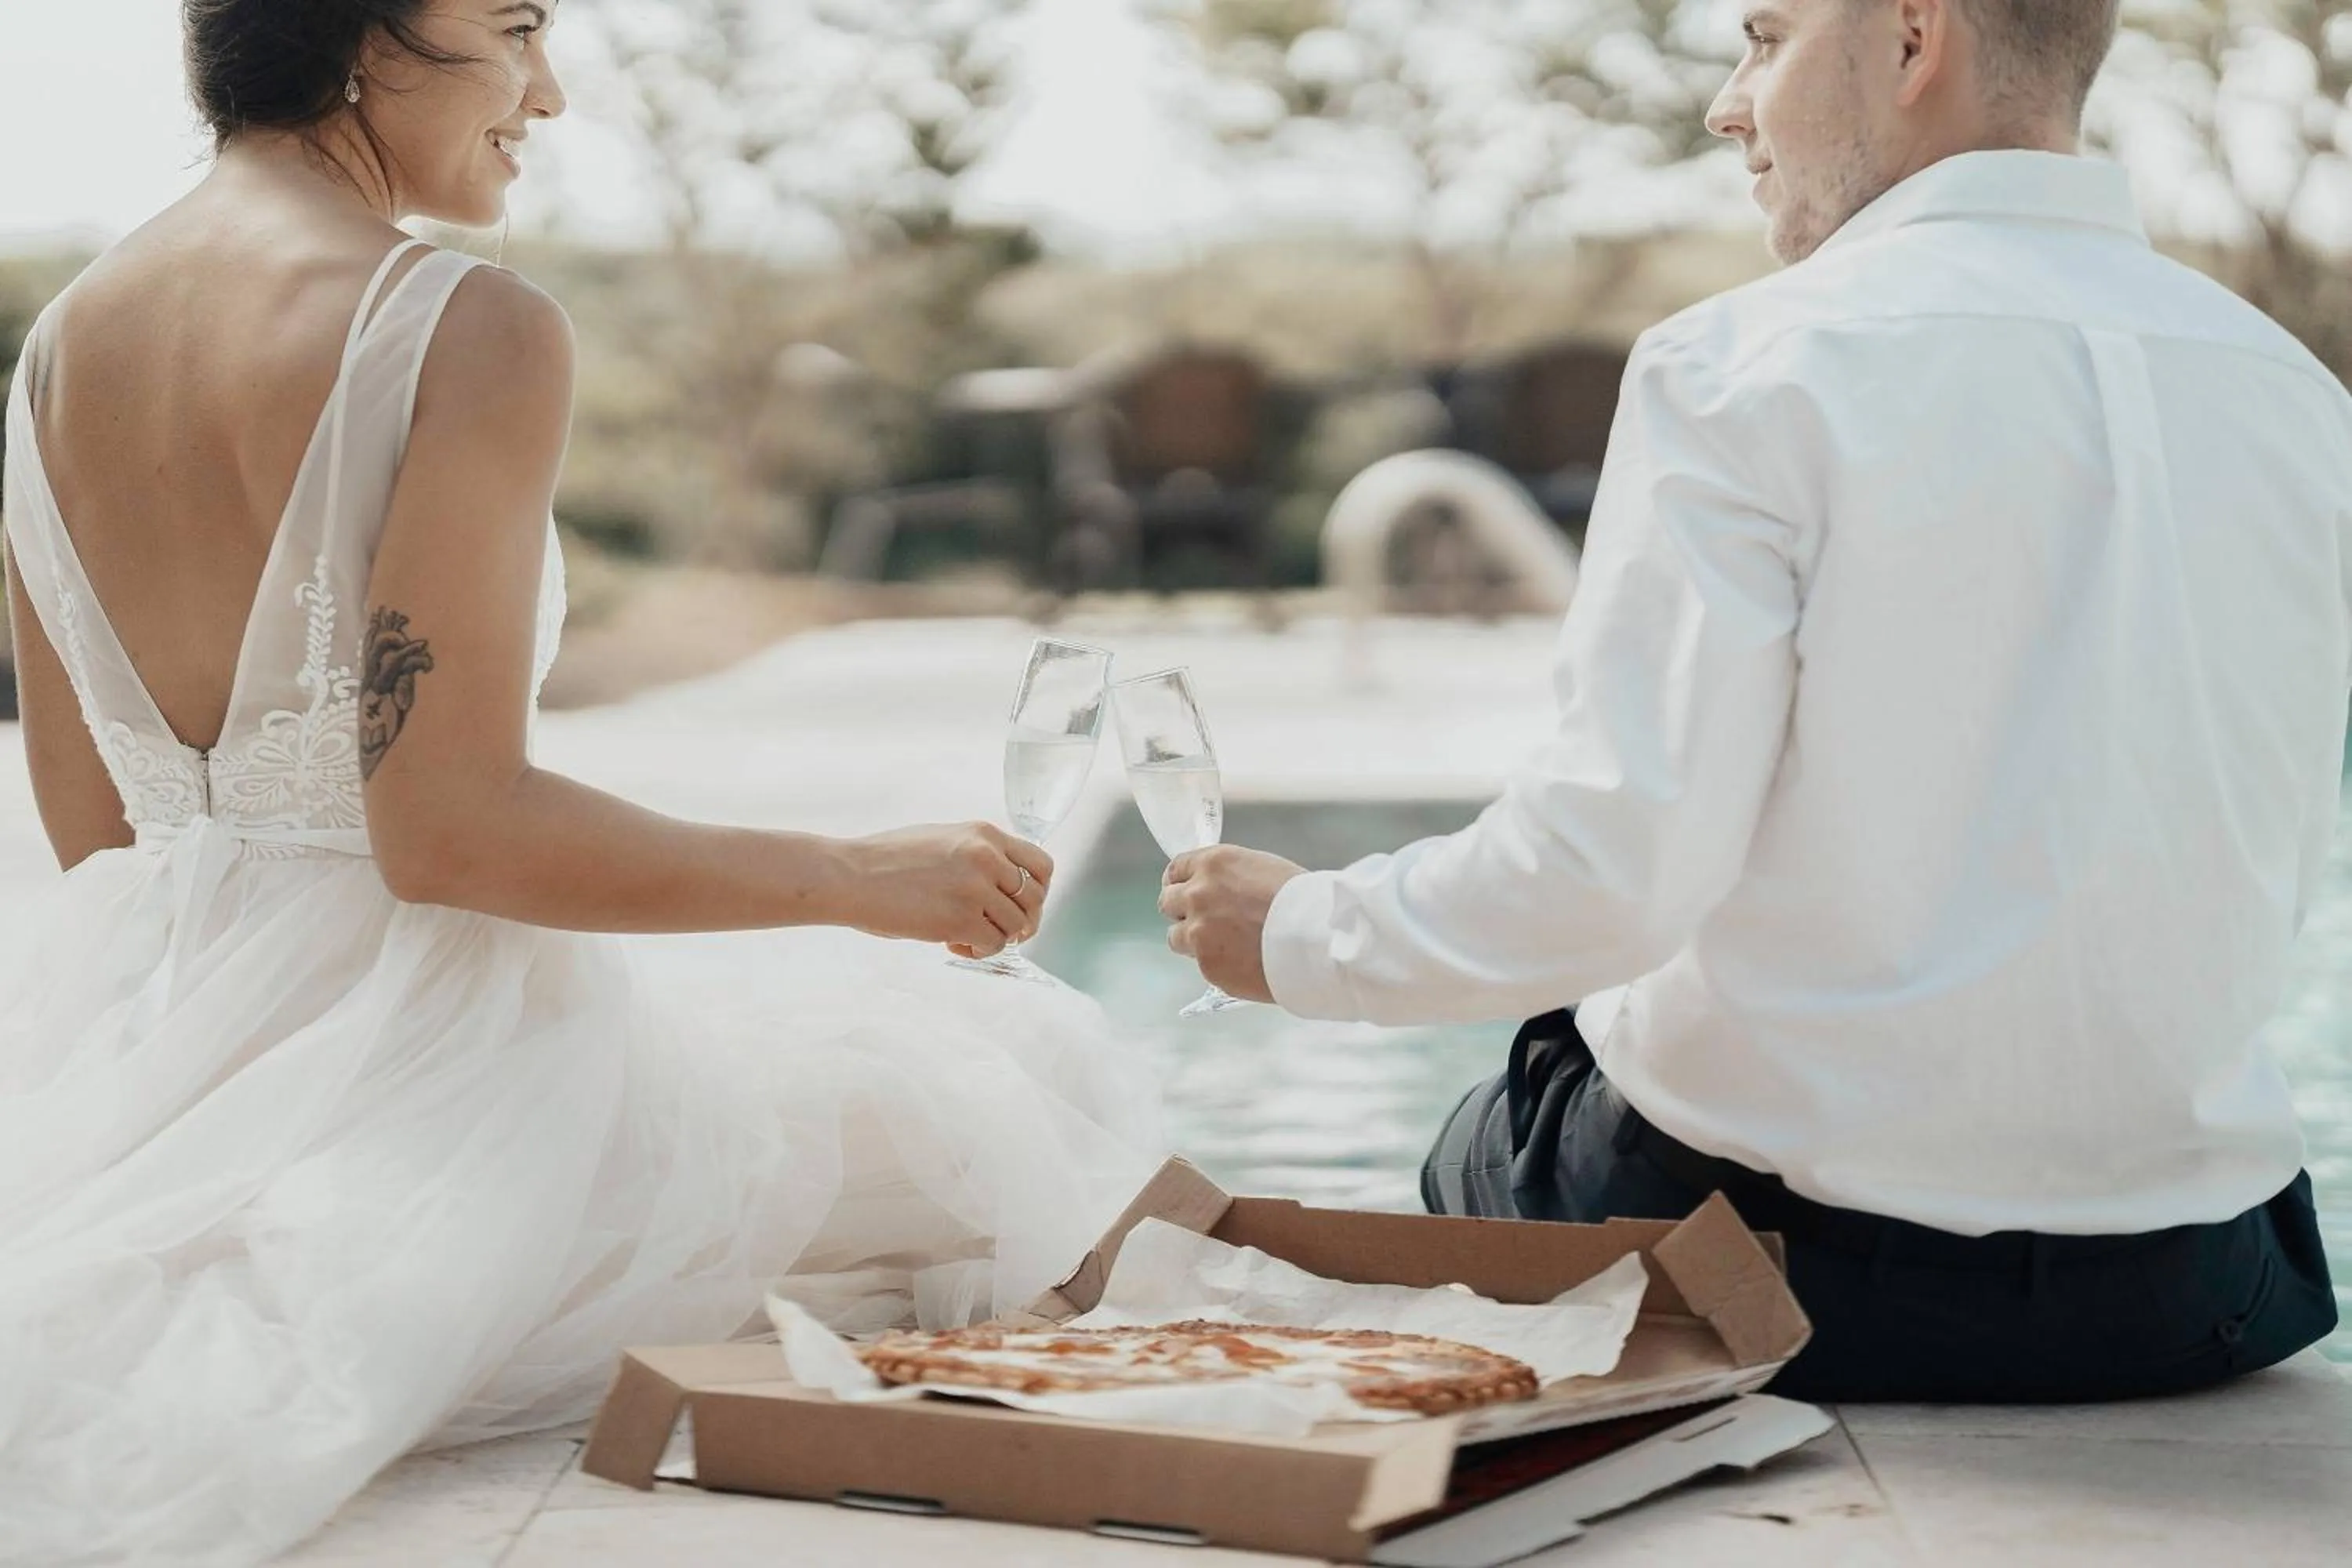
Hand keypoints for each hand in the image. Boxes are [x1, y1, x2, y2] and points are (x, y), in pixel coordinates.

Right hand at [837, 823, 1050, 957]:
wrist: (850, 876)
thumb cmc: (886, 861)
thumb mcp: (942, 840)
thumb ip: (977, 855)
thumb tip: (1006, 885)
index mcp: (984, 834)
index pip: (1041, 865)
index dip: (1037, 891)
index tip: (1021, 904)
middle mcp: (987, 857)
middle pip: (1035, 899)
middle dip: (1022, 920)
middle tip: (998, 929)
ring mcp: (976, 888)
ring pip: (1016, 925)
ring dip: (995, 936)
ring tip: (964, 934)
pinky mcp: (961, 919)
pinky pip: (993, 944)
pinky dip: (978, 950)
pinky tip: (953, 942)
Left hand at [1159, 845, 1305, 1004]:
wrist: (1314, 938)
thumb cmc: (1300, 899)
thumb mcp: (1261, 869)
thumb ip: (1229, 878)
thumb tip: (1220, 890)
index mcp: (1212, 864)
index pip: (1175, 870)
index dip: (1180, 882)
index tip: (1184, 891)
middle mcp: (1197, 895)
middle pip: (1167, 902)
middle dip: (1182, 911)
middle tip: (1203, 920)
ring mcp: (1198, 932)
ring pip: (1176, 937)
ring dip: (1192, 940)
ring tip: (1223, 946)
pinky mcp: (1207, 965)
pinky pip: (1201, 964)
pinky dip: (1216, 963)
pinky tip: (1241, 962)